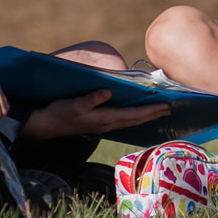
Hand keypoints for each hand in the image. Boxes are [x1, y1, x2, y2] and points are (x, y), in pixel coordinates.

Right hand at [22, 89, 171, 139]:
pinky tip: (137, 115)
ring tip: (159, 112)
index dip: (150, 111)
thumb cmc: (60, 113)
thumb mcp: (74, 104)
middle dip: (153, 114)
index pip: (133, 115)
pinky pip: (123, 120)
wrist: (47, 125)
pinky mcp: (99, 123)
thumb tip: (108, 92)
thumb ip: (91, 99)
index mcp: (104, 118)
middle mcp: (107, 123)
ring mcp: (104, 125)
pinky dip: (134, 117)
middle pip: (136, 120)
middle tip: (170, 109)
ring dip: (145, 116)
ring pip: (130, 121)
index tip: (165, 106)